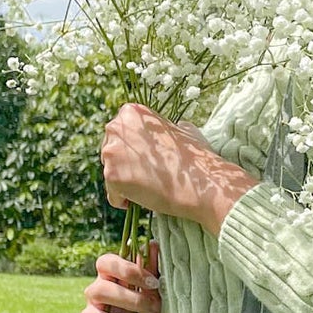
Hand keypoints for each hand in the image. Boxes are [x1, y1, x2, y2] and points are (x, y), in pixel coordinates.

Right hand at [74, 240, 161, 312]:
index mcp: (109, 277)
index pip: (105, 262)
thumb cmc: (152, 309)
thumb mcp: (157, 290)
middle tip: (154, 308)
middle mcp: (94, 295)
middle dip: (130, 300)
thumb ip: (152, 268)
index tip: (154, 282)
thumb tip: (151, 244)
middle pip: (98, 290)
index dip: (128, 270)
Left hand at [100, 104, 258, 236]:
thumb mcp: (182, 129)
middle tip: (148, 176)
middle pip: (110, 152)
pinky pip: (112, 194)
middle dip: (125, 166)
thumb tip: (171, 128)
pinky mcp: (111, 175)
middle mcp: (116, 127)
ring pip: (110, 172)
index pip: (120, 134)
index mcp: (132, 112)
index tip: (148, 161)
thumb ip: (164, 127)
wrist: (201, 182)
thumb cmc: (196, 157)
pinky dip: (124, 200)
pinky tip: (142, 199)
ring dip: (125, 183)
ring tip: (148, 188)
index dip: (133, 151)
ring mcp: (112, 151)